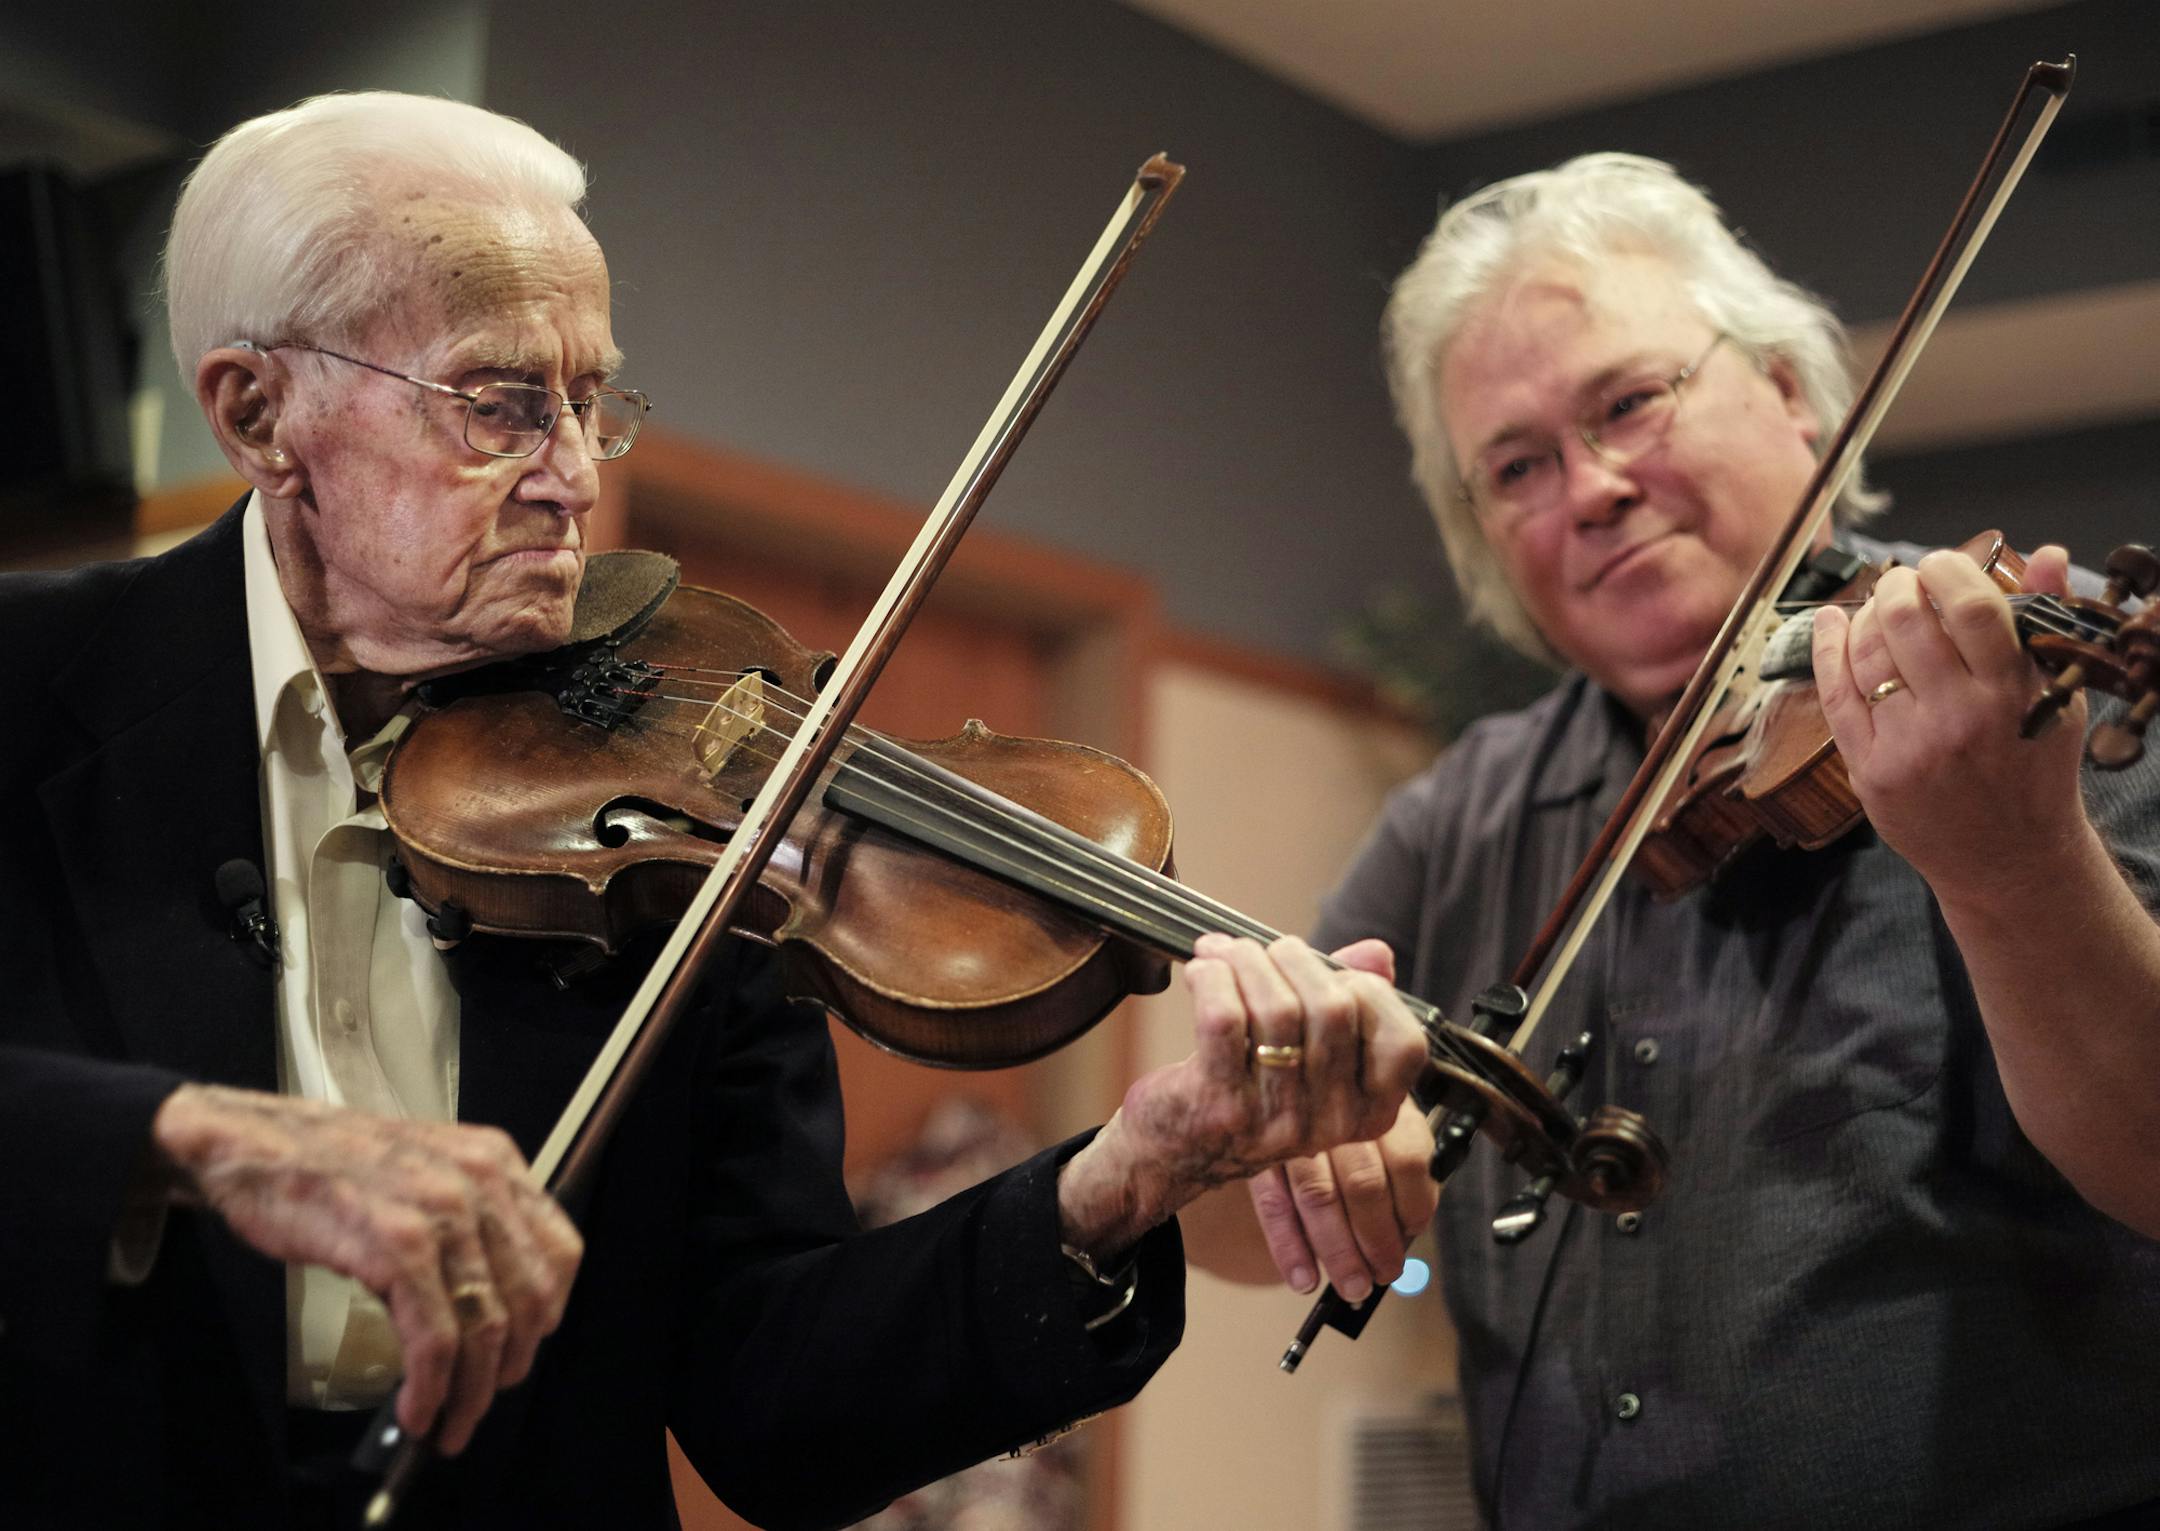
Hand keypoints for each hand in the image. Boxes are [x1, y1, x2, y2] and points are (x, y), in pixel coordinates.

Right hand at [150, 1084, 581, 1453]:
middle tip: (482, 1401)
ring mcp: (440, 1212)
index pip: (560, 1251)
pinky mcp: (395, 1245)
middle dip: (510, 1366)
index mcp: (494, 1162)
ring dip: (471, 1391)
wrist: (252, 1145)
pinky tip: (416, 1407)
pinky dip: (431, 1384)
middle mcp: (479, 1181)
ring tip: (448, 1422)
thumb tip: (491, 1299)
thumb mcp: (424, 1172)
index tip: (524, 1350)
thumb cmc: (330, 1166)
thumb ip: (469, 1220)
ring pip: (486, 1325)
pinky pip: (434, 1335)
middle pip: (530, 1298)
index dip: (546, 1315)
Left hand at [1056, 934, 1427, 1264]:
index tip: (1331, 973)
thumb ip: (1351, 1001)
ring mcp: (1276, 1118)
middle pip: (1334, 1009)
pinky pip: (1225, 1018)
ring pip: (1278, 1008)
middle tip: (1260, 950)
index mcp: (1367, 1112)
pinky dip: (1212, 978)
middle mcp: (1330, 1122)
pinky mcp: (1221, 1105)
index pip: (1403, 1043)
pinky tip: (1203, 972)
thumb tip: (1378, 953)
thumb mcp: (1311, 1055)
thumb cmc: (1251, 1089)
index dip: (1369, 990)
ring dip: (1245, 962)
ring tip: (1224, 955)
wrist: (1175, 1151)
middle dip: (1294, 959)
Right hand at [1247, 1093, 1436, 1301]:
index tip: (1414, 1232)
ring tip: (1353, 1286)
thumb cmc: (1349, 1112)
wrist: (1284, 1073)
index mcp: (1381, 1100)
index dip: (1416, 1204)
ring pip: (1319, 1198)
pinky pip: (1273, 1205)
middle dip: (1377, 1241)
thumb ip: (1400, 1165)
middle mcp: (1338, 1111)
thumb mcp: (1386, 1118)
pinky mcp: (1259, 1152)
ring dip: (1338, 1252)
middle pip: (1364, 1185)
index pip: (1409, 1159)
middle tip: (1384, 1274)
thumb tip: (1406, 1234)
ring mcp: (1294, 1131)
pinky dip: (1289, 1247)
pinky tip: (1303, 1278)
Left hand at [1813, 545, 2088, 899]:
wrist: (2009, 857)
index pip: (1970, 609)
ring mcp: (1908, 746)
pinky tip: (1829, 621)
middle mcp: (1957, 719)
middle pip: (1905, 622)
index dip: (1947, 570)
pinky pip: (1835, 694)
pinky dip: (1826, 648)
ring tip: (1877, 605)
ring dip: (1864, 614)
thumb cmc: (2034, 768)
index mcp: (2011, 694)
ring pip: (1866, 654)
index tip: (1941, 563)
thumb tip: (2044, 552)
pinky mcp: (1869, 770)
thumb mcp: (2059, 696)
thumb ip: (2047, 620)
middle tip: (1903, 579)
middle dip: (1897, 584)